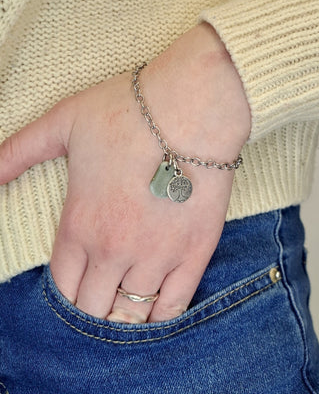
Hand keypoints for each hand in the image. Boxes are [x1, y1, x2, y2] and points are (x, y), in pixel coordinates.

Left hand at [0, 24, 250, 322]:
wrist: (192, 105)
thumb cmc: (128, 111)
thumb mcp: (62, 123)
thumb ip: (17, 152)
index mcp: (79, 225)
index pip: (62, 288)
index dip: (66, 295)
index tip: (75, 290)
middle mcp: (114, 250)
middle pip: (94, 307)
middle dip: (92, 309)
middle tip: (100, 301)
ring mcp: (157, 255)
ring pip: (132, 314)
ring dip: (124, 318)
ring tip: (125, 310)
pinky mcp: (195, 252)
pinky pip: (174, 306)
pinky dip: (161, 317)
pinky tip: (156, 312)